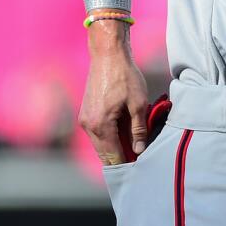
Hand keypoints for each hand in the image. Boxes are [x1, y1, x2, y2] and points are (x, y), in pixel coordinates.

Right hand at [79, 20, 149, 164]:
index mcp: (101, 126)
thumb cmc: (125, 77)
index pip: (113, 157)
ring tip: (135, 147)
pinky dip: (110, 137)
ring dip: (116, 148)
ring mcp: (85, 120)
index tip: (140, 170)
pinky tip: (125, 134)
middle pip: (105, 155)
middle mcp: (89, 126)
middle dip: (121, 159)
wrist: (107, 55)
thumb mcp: (138, 103)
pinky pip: (98, 134)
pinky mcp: (86, 114)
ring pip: (101, 145)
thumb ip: (139, 129)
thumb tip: (139, 150)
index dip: (127, 165)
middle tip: (140, 161)